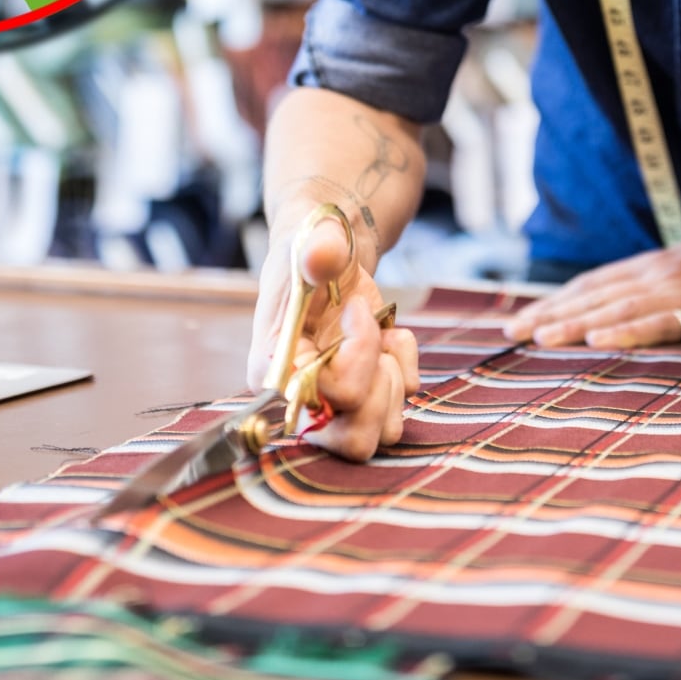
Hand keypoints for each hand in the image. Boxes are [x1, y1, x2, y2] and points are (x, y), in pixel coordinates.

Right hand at [247, 202, 419, 461]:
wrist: (331, 254)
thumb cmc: (314, 247)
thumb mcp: (314, 238)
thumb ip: (318, 247)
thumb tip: (322, 256)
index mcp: (274, 369)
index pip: (325, 395)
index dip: (355, 355)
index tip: (353, 308)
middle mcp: (299, 399)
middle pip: (352, 441)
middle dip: (380, 388)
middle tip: (375, 339)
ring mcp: (333, 405)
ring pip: (380, 434)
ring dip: (394, 380)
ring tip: (381, 337)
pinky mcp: (362, 400)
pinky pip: (400, 410)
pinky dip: (406, 369)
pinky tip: (388, 336)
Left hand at [502, 228, 680, 348]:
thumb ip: (663, 282)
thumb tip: (630, 302)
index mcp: (657, 265)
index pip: (595, 283)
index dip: (557, 300)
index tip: (525, 318)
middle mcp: (659, 274)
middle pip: (594, 295)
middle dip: (550, 313)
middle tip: (510, 334)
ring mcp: (680, 290)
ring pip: (615, 309)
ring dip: (573, 324)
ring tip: (538, 339)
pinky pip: (658, 323)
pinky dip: (625, 332)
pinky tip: (597, 342)